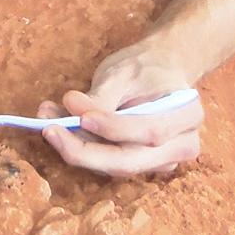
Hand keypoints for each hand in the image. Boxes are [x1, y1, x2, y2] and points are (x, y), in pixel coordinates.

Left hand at [38, 45, 203, 177]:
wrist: (161, 69)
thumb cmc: (145, 67)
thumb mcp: (124, 71)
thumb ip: (101, 95)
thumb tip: (71, 108)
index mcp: (187, 114)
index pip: (149, 131)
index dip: (113, 129)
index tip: (81, 117)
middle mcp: (182, 146)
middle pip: (129, 161)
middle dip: (85, 151)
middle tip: (49, 130)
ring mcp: (162, 161)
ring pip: (114, 167)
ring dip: (77, 148)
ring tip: (47, 118)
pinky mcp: (140, 166)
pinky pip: (109, 164)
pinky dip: (82, 148)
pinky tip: (58, 126)